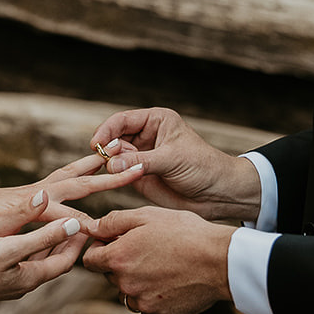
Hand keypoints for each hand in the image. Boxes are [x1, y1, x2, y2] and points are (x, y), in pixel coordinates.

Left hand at [0, 154, 144, 244]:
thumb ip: (24, 211)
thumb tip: (46, 195)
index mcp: (37, 202)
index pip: (75, 216)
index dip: (96, 225)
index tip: (120, 230)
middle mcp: (40, 192)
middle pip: (82, 181)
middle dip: (111, 176)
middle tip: (139, 165)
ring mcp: (37, 190)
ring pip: (73, 174)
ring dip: (96, 165)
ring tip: (115, 152)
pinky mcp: (32, 194)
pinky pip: (64, 181)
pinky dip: (80, 173)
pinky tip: (84, 175)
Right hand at [0, 217, 88, 306]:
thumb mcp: (11, 248)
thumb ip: (43, 236)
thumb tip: (75, 224)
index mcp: (31, 278)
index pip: (65, 262)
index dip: (78, 243)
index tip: (87, 224)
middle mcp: (23, 285)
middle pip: (53, 264)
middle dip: (66, 245)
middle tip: (76, 224)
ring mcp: (9, 284)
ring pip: (36, 264)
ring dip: (48, 247)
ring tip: (55, 228)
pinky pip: (20, 264)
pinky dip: (29, 250)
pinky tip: (21, 239)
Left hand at [81, 207, 233, 313]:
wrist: (220, 260)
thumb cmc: (184, 233)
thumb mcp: (147, 215)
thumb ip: (113, 222)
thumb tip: (91, 228)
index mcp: (118, 259)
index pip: (90, 260)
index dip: (101, 249)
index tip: (117, 242)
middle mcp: (126, 285)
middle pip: (110, 276)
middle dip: (121, 264)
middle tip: (148, 250)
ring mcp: (143, 303)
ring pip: (129, 294)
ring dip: (137, 283)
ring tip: (162, 266)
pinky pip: (148, 308)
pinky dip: (154, 297)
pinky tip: (171, 282)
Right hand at [91, 108, 260, 220]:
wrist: (217, 193)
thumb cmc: (202, 167)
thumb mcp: (171, 159)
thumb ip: (141, 161)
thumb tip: (110, 164)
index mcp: (155, 121)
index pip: (122, 120)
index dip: (107, 130)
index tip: (96, 143)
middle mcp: (145, 136)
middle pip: (113, 137)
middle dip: (106, 148)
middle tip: (104, 160)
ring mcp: (140, 157)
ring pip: (113, 156)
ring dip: (108, 163)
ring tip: (114, 171)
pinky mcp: (138, 176)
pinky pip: (118, 174)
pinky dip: (112, 177)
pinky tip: (114, 180)